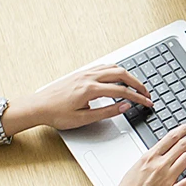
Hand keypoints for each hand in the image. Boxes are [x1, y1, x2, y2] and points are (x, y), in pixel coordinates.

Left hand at [29, 64, 152, 130]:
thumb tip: (124, 106)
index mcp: (90, 89)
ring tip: (136, 86)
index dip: (138, 97)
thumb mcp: (83, 118)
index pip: (122, 91)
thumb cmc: (56, 114)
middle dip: (138, 83)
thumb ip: (107, 112)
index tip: (148, 102)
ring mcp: (85, 73)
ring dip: (128, 75)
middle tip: (147, 93)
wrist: (37, 106)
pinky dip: (116, 71)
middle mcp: (89, 77)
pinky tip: (119, 77)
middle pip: (122, 74)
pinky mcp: (81, 73)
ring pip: (114, 68)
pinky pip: (104, 66)